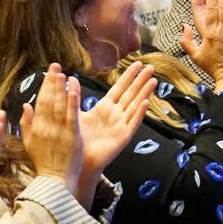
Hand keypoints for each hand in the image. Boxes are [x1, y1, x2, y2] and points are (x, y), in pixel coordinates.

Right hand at [19, 63, 82, 193]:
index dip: (45, 86)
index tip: (49, 73)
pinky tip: (74, 89)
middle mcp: (47, 126)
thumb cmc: (43, 163)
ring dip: (61, 87)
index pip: (40, 102)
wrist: (54, 181)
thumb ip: (26, 123)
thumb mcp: (29, 143)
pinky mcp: (72, 135)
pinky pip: (72, 115)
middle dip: (52, 81)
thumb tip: (25, 105)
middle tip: (56, 65)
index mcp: (36, 127)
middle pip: (49, 100)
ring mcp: (59, 130)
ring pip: (59, 105)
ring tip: (63, 73)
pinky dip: (73, 101)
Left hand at [78, 61, 153, 176]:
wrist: (80, 161)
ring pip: (135, 105)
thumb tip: (69, 79)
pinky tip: (146, 102)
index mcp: (105, 107)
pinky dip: (139, 113)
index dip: (129, 75)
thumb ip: (73, 97)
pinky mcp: (123, 137)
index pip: (120, 87)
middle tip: (151, 67)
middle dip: (141, 80)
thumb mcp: (75, 114)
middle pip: (131, 94)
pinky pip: (133, 122)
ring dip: (144, 93)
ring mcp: (121, 125)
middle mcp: (116, 114)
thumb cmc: (79, 139)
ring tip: (153, 80)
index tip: (137, 63)